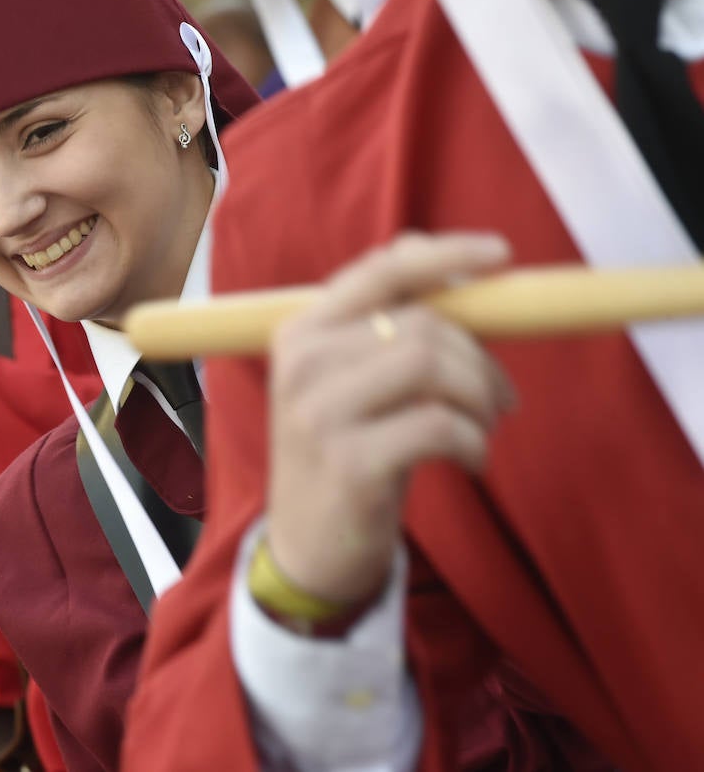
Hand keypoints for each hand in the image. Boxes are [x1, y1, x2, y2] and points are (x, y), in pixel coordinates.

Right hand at [265, 233, 516, 606]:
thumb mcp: (348, 383)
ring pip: (433, 368)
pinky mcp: (350, 463)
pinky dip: (475, 443)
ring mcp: (320, 414)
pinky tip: (471, 462)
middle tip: (500, 400)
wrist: (309, 548)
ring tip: (484, 428)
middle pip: (422, 325)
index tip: (501, 254)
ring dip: (481, 399)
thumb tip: (453, 265)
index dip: (445, 255)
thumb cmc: (344, 453)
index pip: (380, 271)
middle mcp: (302, 363)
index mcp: (301, 331)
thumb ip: (385, 328)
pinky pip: (442, 427)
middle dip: (480, 359)